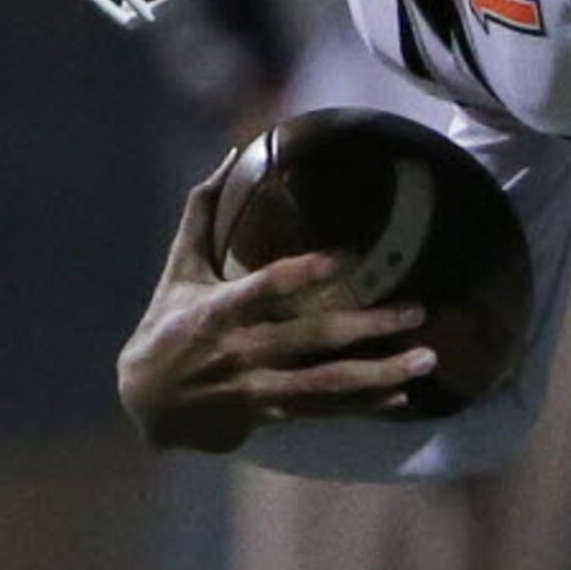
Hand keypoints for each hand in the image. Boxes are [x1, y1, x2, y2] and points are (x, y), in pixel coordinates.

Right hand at [116, 157, 436, 452]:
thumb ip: (204, 213)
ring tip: (427, 358)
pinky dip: (362, 404)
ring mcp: (256, 388)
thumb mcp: (178, 271)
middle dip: (367, 326)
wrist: (143, 407)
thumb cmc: (165, 325)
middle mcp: (240, 351)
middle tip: (417, 310)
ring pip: (324, 384)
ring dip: (379, 374)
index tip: (344, 257)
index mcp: (215, 312)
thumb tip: (233, 154)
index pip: (261, 290)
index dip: (300, 274)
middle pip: (310, 339)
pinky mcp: (266, 415)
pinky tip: (404, 395)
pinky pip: (321, 411)